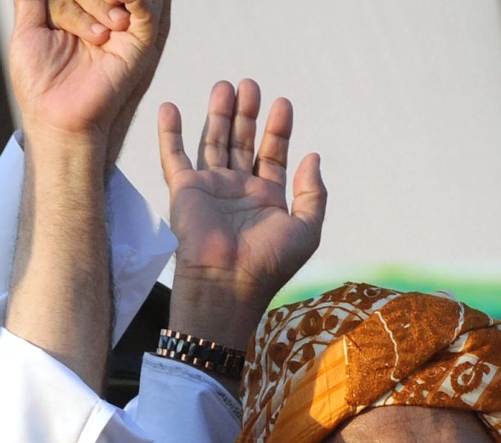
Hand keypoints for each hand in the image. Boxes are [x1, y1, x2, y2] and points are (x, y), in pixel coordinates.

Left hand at [10, 0, 162, 149]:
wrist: (56, 116)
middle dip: (83, 1)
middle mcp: (102, 19)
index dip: (65, 1)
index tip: (55, 23)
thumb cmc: (42, 83)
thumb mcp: (27, 26)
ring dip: (102, 2)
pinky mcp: (139, 46)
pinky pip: (145, 12)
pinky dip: (136, 0)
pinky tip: (119, 5)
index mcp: (78, 12)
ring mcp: (122, 31)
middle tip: (81, 38)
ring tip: (96, 35)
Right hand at [160, 79, 326, 361]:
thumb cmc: (270, 263)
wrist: (229, 282)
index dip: (278, 129)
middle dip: (247, 114)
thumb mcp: (307, 229)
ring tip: (226, 86)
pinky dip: (169, 132)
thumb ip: (313, 193)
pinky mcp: (185, 190)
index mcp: (268, 200)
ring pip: (213, 142)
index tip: (283, 103)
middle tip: (251, 85)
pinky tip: (170, 106)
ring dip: (218, 114)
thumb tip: (312, 155)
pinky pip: (173, 155)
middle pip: (242, 142)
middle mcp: (239, 191)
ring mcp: (211, 189)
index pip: (273, 155)